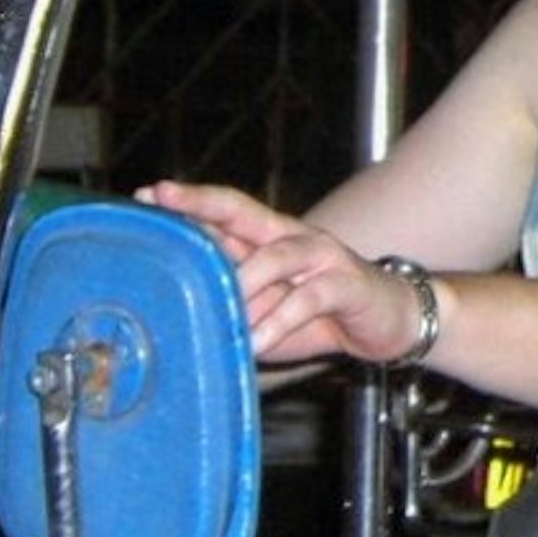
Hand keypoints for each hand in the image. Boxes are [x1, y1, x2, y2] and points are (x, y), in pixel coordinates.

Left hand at [140, 179, 430, 365]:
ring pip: (277, 254)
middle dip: (202, 203)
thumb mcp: (267, 311)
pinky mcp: (346, 285)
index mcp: (270, 239)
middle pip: (244, 211)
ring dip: (245, 281)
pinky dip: (280, 320)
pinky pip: (309, 298)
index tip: (146, 195)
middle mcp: (293, 237)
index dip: (188, 202)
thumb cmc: (321, 316)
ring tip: (220, 304)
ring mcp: (322, 258)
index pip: (225, 211)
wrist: (391, 320)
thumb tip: (179, 315)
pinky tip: (257, 341)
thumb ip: (232, 306)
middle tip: (163, 199)